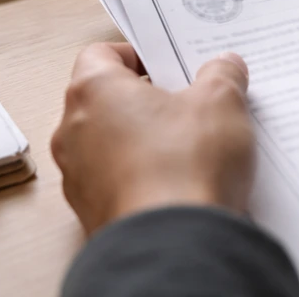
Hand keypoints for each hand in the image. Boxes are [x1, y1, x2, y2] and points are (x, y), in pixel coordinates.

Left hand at [51, 43, 254, 234]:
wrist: (175, 245)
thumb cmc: (183, 168)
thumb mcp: (220, 102)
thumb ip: (222, 75)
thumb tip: (225, 67)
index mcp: (94, 90)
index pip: (102, 53)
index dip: (138, 54)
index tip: (168, 63)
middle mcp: (74, 131)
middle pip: (107, 98)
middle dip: (149, 99)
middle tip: (189, 101)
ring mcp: (79, 176)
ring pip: (111, 142)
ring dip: (146, 139)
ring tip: (192, 144)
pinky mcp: (94, 212)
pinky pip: (118, 180)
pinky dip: (144, 175)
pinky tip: (182, 180)